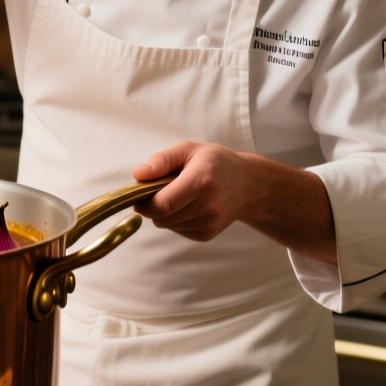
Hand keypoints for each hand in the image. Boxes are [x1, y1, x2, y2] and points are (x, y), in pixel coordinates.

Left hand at [132, 141, 336, 262]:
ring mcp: (209, 223)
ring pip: (168, 225)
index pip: (163, 204)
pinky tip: (189, 205)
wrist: (249, 185)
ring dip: (165, 213)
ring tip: (179, 195)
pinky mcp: (208, 234)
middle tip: (159, 190)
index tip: (139, 195)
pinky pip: (178, 230)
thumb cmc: (216, 163)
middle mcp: (208, 206)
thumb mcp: (189, 150)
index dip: (145, 203)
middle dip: (152, 206)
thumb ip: (162, 160)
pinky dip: (176, 219)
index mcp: (201, 181)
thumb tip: (137, 175)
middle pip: (162, 217)